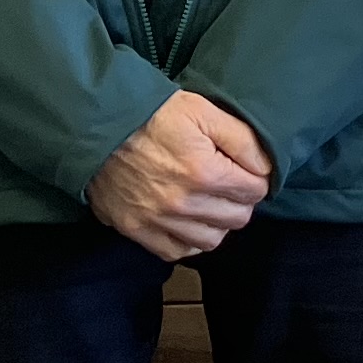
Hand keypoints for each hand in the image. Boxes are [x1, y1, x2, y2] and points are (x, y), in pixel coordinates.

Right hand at [90, 90, 270, 260]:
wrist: (97, 124)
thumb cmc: (150, 113)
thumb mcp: (201, 110)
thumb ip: (241, 138)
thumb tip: (265, 167)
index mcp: (204, 171)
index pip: (254, 191)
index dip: (255, 178)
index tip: (246, 171)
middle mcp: (184, 203)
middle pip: (237, 218)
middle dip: (240, 200)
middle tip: (229, 184)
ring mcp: (159, 220)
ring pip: (211, 240)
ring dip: (217, 223)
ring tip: (209, 203)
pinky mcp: (137, 229)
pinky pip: (176, 251)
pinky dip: (187, 241)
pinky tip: (186, 220)